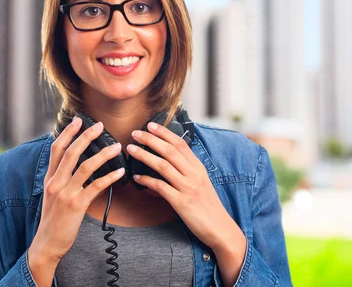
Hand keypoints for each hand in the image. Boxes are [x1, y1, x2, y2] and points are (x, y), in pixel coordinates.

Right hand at [28, 117, 125, 286]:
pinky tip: (120, 172)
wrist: (47, 243)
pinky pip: (95, 187)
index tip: (78, 120)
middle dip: (86, 136)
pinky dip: (109, 177)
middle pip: (71, 153)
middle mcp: (55, 182)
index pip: (57, 149)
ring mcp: (65, 193)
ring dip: (103, 155)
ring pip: (85, 167)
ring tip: (117, 147)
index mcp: (50, 177)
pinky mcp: (76, 205)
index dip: (67, 133)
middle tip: (100, 125)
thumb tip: (79, 163)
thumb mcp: (53, 194)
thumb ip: (63, 178)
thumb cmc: (54, 218)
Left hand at [127, 122, 246, 285]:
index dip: (165, 133)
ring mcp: (187, 187)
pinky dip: (146, 181)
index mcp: (198, 167)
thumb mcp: (201, 181)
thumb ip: (187, 169)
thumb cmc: (208, 205)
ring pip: (162, 166)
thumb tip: (169, 159)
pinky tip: (136, 178)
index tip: (151, 125)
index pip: (181, 143)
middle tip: (136, 133)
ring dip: (144, 155)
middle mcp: (193, 174)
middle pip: (170, 151)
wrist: (219, 227)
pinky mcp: (181, 202)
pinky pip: (160, 187)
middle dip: (151, 139)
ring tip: (131, 149)